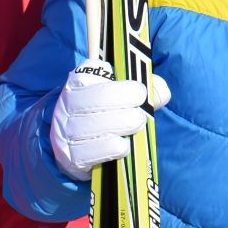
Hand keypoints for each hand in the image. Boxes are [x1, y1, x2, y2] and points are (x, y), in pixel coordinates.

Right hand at [47, 58, 167, 180]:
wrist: (75, 149)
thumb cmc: (103, 116)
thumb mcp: (118, 97)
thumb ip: (140, 90)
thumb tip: (161, 92)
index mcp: (78, 83)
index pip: (92, 71)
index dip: (116, 78)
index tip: (139, 89)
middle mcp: (67, 104)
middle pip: (96, 98)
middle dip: (124, 100)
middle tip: (141, 110)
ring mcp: (66, 131)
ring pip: (93, 124)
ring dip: (121, 124)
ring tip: (136, 124)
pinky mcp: (71, 157)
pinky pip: (91, 151)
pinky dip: (111, 147)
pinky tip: (123, 145)